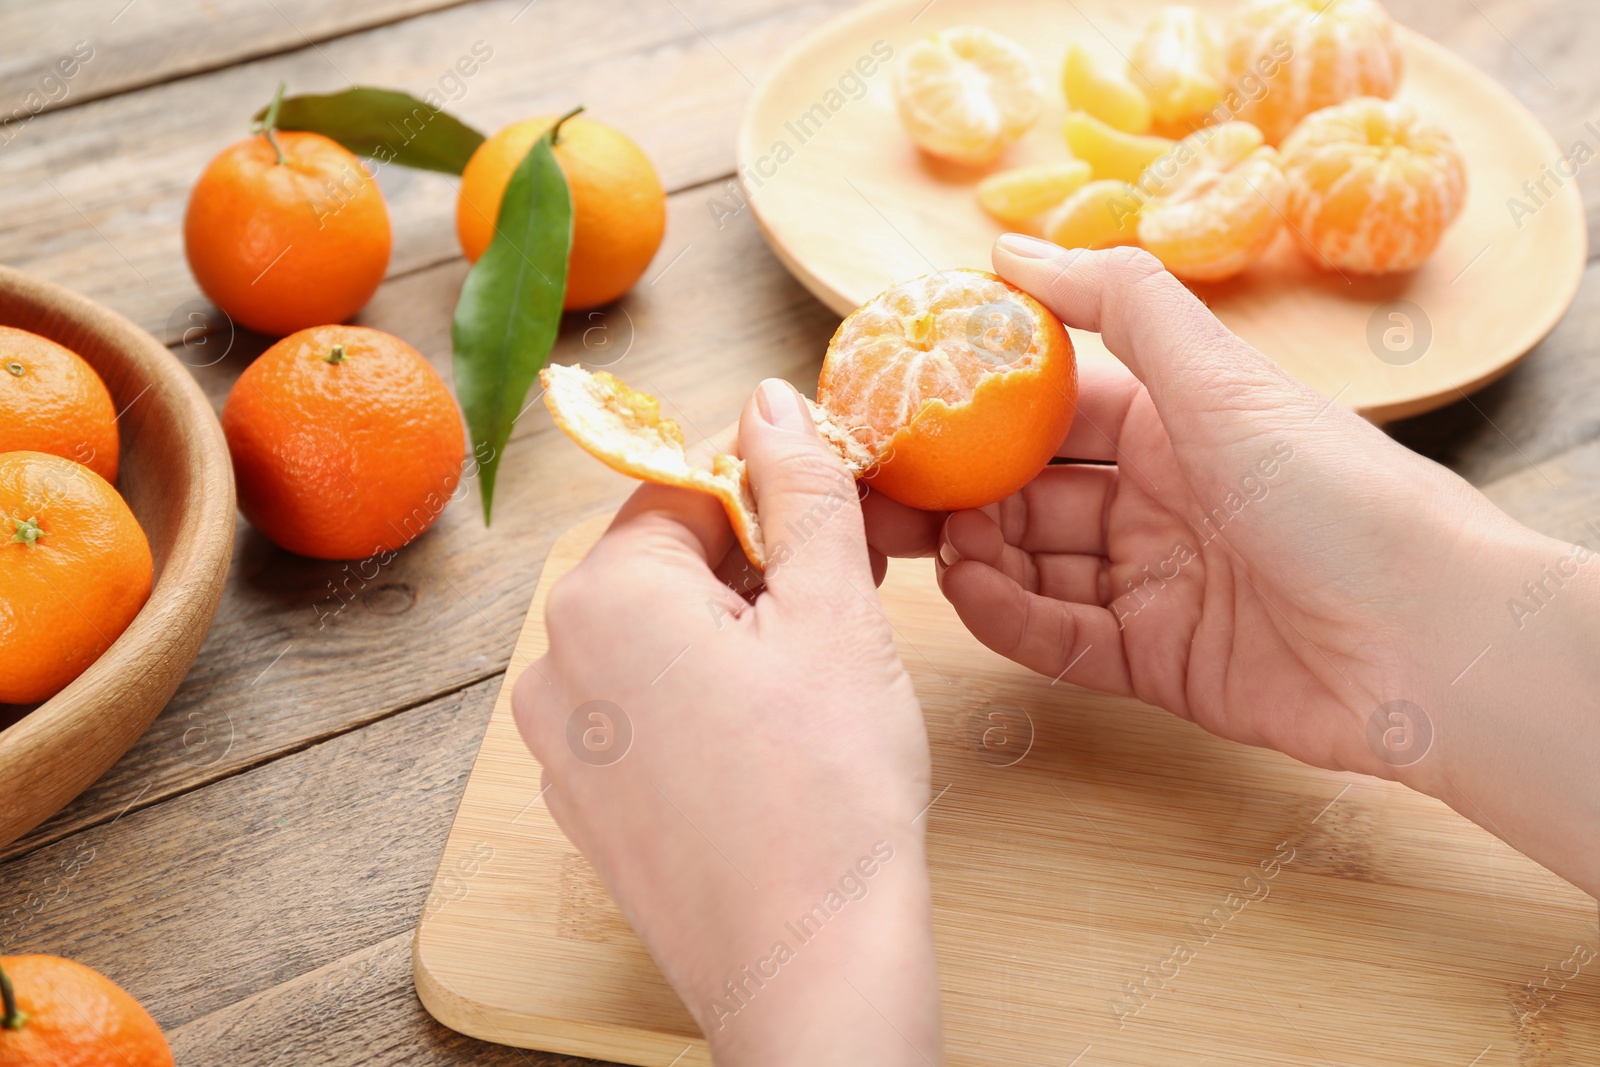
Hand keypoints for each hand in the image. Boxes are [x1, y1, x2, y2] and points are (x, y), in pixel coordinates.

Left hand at [513, 379, 944, 1063]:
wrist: (810, 966)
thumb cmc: (830, 788)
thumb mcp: (834, 609)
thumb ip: (801, 488)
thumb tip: (772, 400)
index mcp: (602, 597)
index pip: (685, 487)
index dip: (774, 493)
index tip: (839, 520)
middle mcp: (553, 665)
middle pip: (666, 564)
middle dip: (756, 567)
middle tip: (845, 602)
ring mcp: (558, 746)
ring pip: (655, 640)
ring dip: (733, 634)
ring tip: (815, 682)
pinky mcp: (585, 806)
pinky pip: (640, 713)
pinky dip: (702, 703)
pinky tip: (770, 745)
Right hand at [867, 237, 1599, 896]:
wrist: (1430, 641)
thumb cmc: (1338, 492)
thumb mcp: (1220, 378)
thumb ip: (1118, 304)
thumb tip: (1010, 248)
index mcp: (1178, 423)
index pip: (1054, 406)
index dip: (980, 403)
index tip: (905, 402)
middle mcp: (1162, 500)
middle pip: (1031, 491)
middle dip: (957, 490)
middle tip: (881, 492)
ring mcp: (1155, 583)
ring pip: (1035, 565)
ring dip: (977, 553)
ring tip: (925, 543)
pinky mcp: (1157, 662)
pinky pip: (1061, 636)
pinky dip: (1011, 616)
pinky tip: (969, 592)